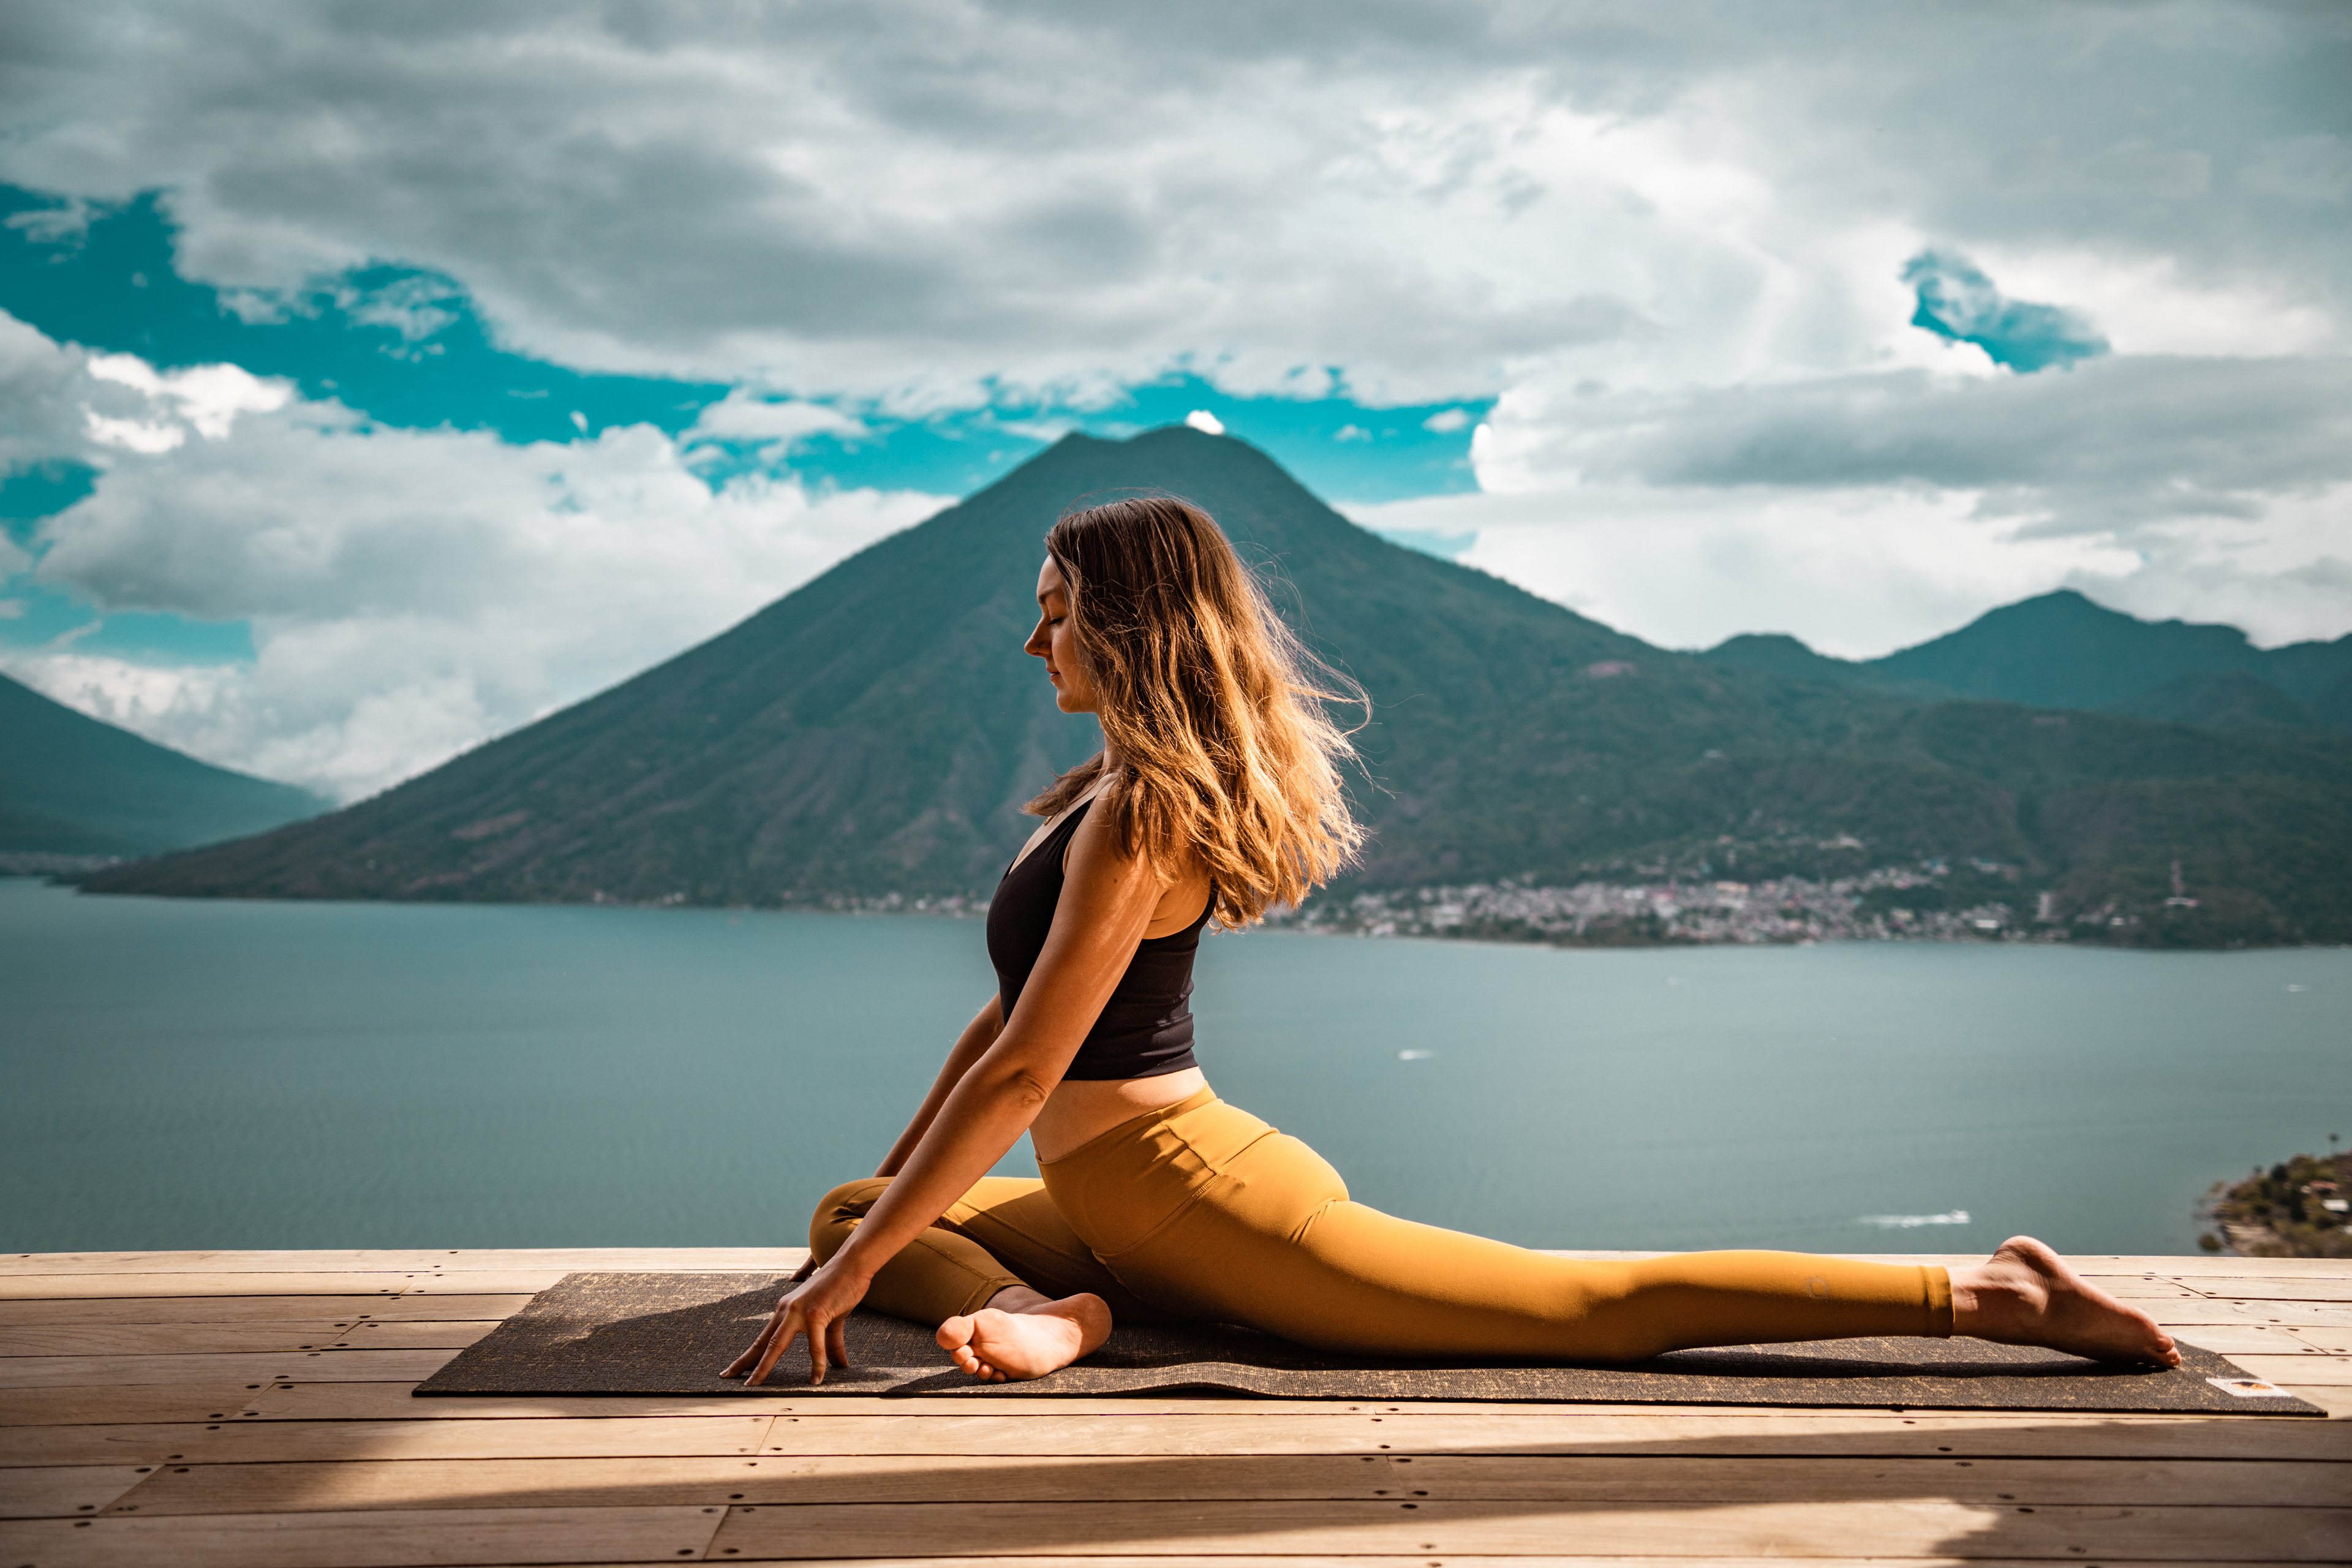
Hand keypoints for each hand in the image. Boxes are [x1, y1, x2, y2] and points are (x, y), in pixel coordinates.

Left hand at [723, 1262, 866, 1385]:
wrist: (852, 1264)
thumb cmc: (841, 1288)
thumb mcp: (831, 1320)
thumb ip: (830, 1344)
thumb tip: (839, 1366)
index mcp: (786, 1310)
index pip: (764, 1338)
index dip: (749, 1355)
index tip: (734, 1369)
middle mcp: (787, 1310)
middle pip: (762, 1343)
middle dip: (744, 1362)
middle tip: (726, 1377)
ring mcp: (799, 1312)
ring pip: (776, 1345)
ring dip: (763, 1367)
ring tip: (754, 1385)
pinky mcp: (816, 1314)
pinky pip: (814, 1345)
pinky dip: (816, 1364)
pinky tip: (816, 1379)